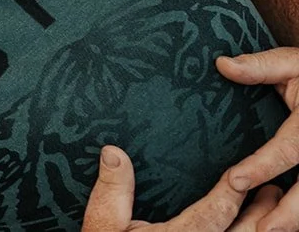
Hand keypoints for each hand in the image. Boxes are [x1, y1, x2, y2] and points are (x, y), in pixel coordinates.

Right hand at [83, 146, 278, 230]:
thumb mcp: (103, 223)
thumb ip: (113, 189)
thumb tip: (113, 151)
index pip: (215, 212)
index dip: (232, 192)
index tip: (242, 176)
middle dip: (261, 210)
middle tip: (271, 188)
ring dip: (261, 227)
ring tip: (269, 209)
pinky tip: (251, 230)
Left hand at [221, 48, 298, 230]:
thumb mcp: (293, 63)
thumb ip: (260, 67)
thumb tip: (221, 64)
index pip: (291, 147)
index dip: (264, 165)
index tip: (235, 181)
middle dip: (290, 212)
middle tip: (262, 228)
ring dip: (296, 219)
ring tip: (268, 231)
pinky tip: (283, 224)